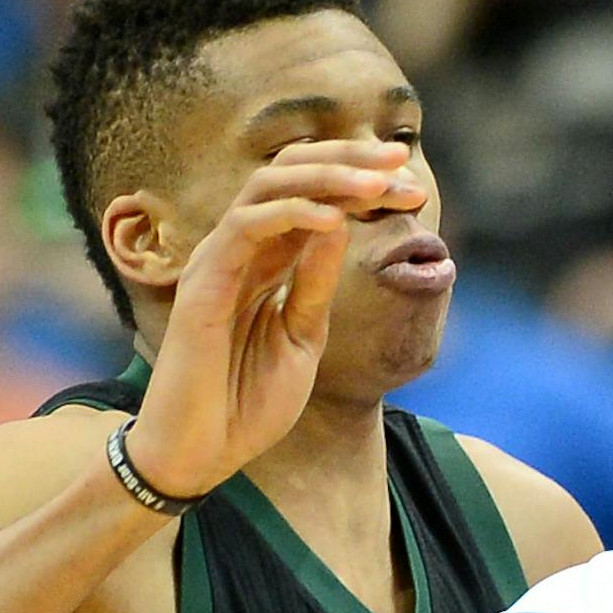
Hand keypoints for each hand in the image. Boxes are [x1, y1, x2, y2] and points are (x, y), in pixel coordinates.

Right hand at [125, 141, 426, 498]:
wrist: (204, 452)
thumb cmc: (247, 402)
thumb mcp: (302, 337)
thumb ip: (316, 283)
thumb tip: (341, 226)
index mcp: (266, 262)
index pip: (312, 200)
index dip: (359, 185)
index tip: (409, 186)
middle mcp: (240, 249)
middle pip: (290, 175)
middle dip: (348, 162)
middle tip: (399, 160)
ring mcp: (218, 261)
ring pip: (267, 187)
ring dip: (326, 178)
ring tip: (375, 185)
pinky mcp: (203, 282)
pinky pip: (247, 228)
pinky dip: (291, 215)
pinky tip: (333, 220)